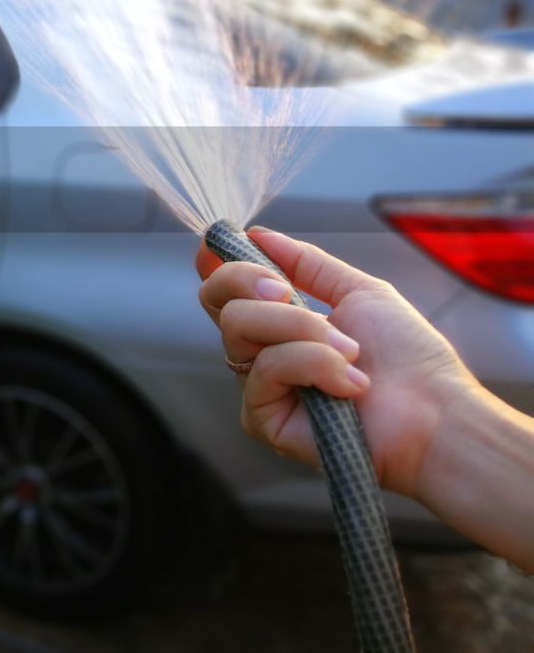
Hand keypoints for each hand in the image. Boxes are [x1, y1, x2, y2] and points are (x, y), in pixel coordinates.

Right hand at [195, 226, 477, 499]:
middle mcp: (260, 353)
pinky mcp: (262, 419)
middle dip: (252, 280)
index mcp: (279, 324)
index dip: (219, 264)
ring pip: (239, 326)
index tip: (234, 241)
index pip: (225, 290)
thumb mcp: (358, 291)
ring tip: (350, 352)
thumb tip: (257, 233)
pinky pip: (266, 368)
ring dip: (302, 328)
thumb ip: (306, 262)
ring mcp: (259, 386)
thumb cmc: (408, 357)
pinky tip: (349, 385)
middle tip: (289, 293)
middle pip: (217, 299)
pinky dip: (312, 364)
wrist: (435, 412)